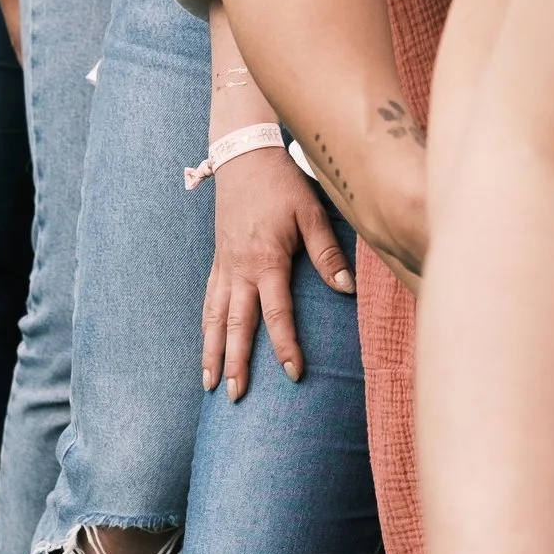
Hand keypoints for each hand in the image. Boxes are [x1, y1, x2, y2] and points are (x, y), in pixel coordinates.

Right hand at [201, 145, 352, 396]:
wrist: (244, 157)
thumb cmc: (282, 185)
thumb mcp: (311, 213)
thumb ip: (328, 253)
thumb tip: (347, 289)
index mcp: (266, 260)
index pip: (276, 313)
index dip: (285, 345)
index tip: (292, 374)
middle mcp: (240, 269)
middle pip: (236, 325)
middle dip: (235, 362)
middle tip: (235, 396)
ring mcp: (224, 266)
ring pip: (214, 318)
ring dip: (212, 352)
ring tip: (210, 384)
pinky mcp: (218, 261)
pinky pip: (208, 301)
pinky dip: (207, 327)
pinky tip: (207, 345)